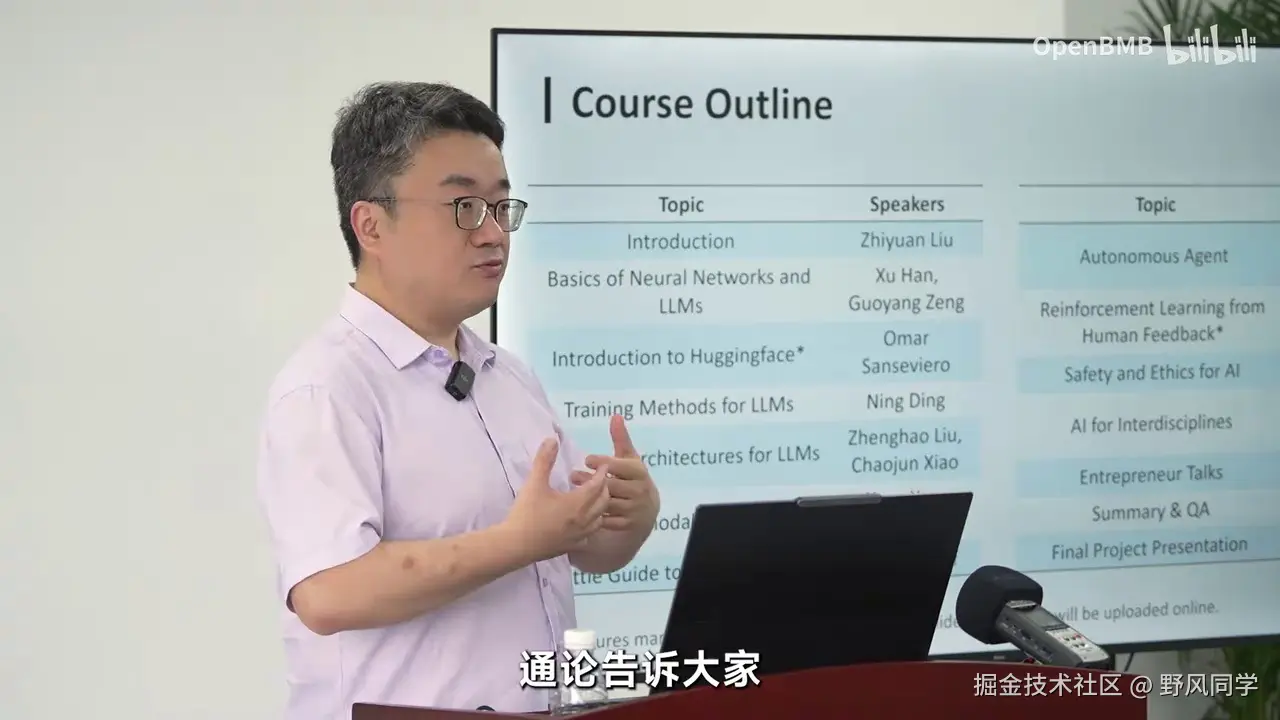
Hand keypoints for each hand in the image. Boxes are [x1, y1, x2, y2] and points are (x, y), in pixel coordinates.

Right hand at [504, 438, 610, 561]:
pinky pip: (590, 535)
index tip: (604, 465)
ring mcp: (580, 535)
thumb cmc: (526, 513)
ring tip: (593, 498)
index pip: (598, 485)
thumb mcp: (534, 483)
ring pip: (600, 519)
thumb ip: (544, 460)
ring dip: (600, 507)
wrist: (516, 545)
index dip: (602, 474)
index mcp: (578, 503)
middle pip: (603, 502)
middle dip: (604, 489)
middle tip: (600, 479)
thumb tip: (552, 439)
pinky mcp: (573, 547)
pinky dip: (592, 525)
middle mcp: (584, 520)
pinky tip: (583, 522)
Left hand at [571, 415, 659, 531]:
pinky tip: (580, 509)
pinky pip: (608, 521)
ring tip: (572, 492)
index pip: (621, 466)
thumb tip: (615, 415)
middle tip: (572, 476)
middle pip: (611, 485)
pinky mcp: (628, 525)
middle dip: (591, 481)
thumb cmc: (632, 478)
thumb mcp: (629, 459)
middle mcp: (639, 490)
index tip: (586, 459)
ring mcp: (634, 509)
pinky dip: (594, 515)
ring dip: (589, 498)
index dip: (604, 462)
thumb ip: (621, 439)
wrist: (647, 509)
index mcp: (639, 472)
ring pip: (608, 503)